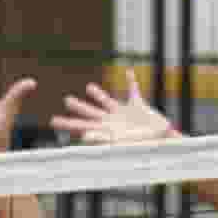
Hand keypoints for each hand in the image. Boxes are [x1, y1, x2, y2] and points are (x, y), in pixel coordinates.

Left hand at [50, 70, 174, 144]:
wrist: (164, 140)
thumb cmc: (144, 144)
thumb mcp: (121, 141)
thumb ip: (102, 138)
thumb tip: (83, 137)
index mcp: (106, 128)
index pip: (82, 125)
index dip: (67, 123)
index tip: (53, 121)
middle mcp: (112, 120)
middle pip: (90, 112)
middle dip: (78, 107)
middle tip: (66, 101)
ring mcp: (124, 113)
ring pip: (108, 101)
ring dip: (99, 94)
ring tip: (89, 88)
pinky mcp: (138, 105)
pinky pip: (134, 91)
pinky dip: (132, 82)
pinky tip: (129, 72)